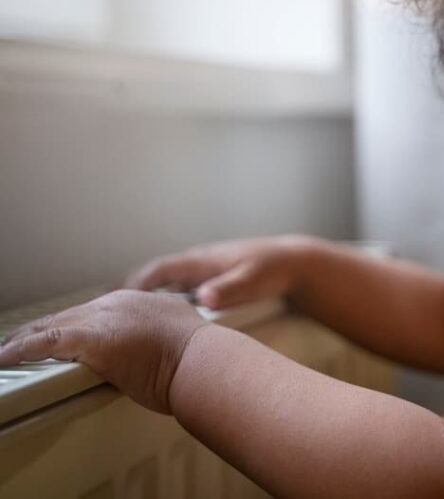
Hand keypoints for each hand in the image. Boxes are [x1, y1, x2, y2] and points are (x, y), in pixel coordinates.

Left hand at [0, 290, 207, 413]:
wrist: (204, 361)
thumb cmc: (200, 359)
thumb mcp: (180, 338)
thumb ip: (162, 337)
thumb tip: (160, 349)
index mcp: (140, 302)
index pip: (97, 313)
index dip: (75, 325)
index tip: (63, 335)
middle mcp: (119, 303)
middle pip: (71, 315)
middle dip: (47, 329)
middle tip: (23, 341)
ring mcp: (104, 318)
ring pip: (54, 325)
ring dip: (28, 339)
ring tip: (10, 348)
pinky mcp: (90, 339)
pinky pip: (45, 341)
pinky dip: (21, 349)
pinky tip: (5, 357)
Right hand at [124, 236, 315, 308]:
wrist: (292, 262)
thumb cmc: (272, 269)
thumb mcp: (252, 280)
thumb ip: (228, 289)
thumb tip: (203, 298)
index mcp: (201, 261)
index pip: (158, 270)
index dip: (135, 285)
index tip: (115, 303)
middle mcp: (196, 263)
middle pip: (153, 274)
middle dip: (129, 290)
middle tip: (104, 312)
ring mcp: (201, 270)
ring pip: (163, 282)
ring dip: (143, 295)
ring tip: (120, 318)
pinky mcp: (208, 279)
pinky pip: (175, 287)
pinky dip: (160, 298)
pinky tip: (156, 317)